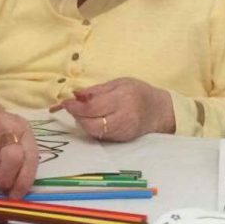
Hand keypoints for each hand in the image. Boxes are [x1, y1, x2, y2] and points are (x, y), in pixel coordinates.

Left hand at [50, 77, 174, 141]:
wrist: (159, 111)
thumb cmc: (138, 92)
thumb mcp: (119, 83)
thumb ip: (97, 90)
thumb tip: (75, 94)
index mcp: (123, 99)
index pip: (93, 107)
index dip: (76, 107)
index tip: (66, 102)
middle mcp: (124, 117)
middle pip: (91, 124)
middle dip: (77, 116)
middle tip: (71, 107)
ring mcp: (123, 131)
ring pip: (94, 132)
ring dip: (82, 123)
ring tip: (81, 112)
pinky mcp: (121, 140)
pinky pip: (100, 136)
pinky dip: (91, 128)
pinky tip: (91, 120)